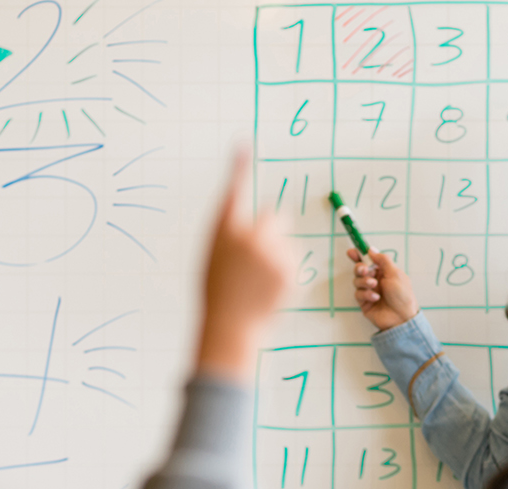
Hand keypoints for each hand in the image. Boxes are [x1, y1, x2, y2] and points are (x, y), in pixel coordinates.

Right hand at [194, 152, 291, 378]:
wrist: (230, 325)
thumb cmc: (218, 292)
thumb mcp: (214, 257)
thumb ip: (230, 234)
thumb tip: (247, 222)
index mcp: (223, 231)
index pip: (233, 191)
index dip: (238, 167)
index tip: (244, 144)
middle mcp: (248, 236)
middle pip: (274, 214)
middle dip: (272, 227)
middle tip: (260, 251)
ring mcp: (271, 252)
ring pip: (285, 241)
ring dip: (278, 253)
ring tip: (258, 279)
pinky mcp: (289, 269)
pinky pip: (293, 260)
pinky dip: (285, 270)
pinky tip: (269, 287)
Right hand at [348, 246, 418, 331]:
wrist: (402, 318)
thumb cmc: (403, 296)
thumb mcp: (395, 273)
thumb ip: (382, 260)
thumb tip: (371, 250)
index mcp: (384, 272)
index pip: (369, 260)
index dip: (359, 255)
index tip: (352, 251)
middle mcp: (376, 280)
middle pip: (360, 269)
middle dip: (359, 268)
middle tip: (364, 270)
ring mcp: (369, 291)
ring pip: (357, 281)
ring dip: (364, 282)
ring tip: (374, 285)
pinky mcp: (365, 302)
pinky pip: (358, 294)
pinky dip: (366, 294)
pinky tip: (375, 298)